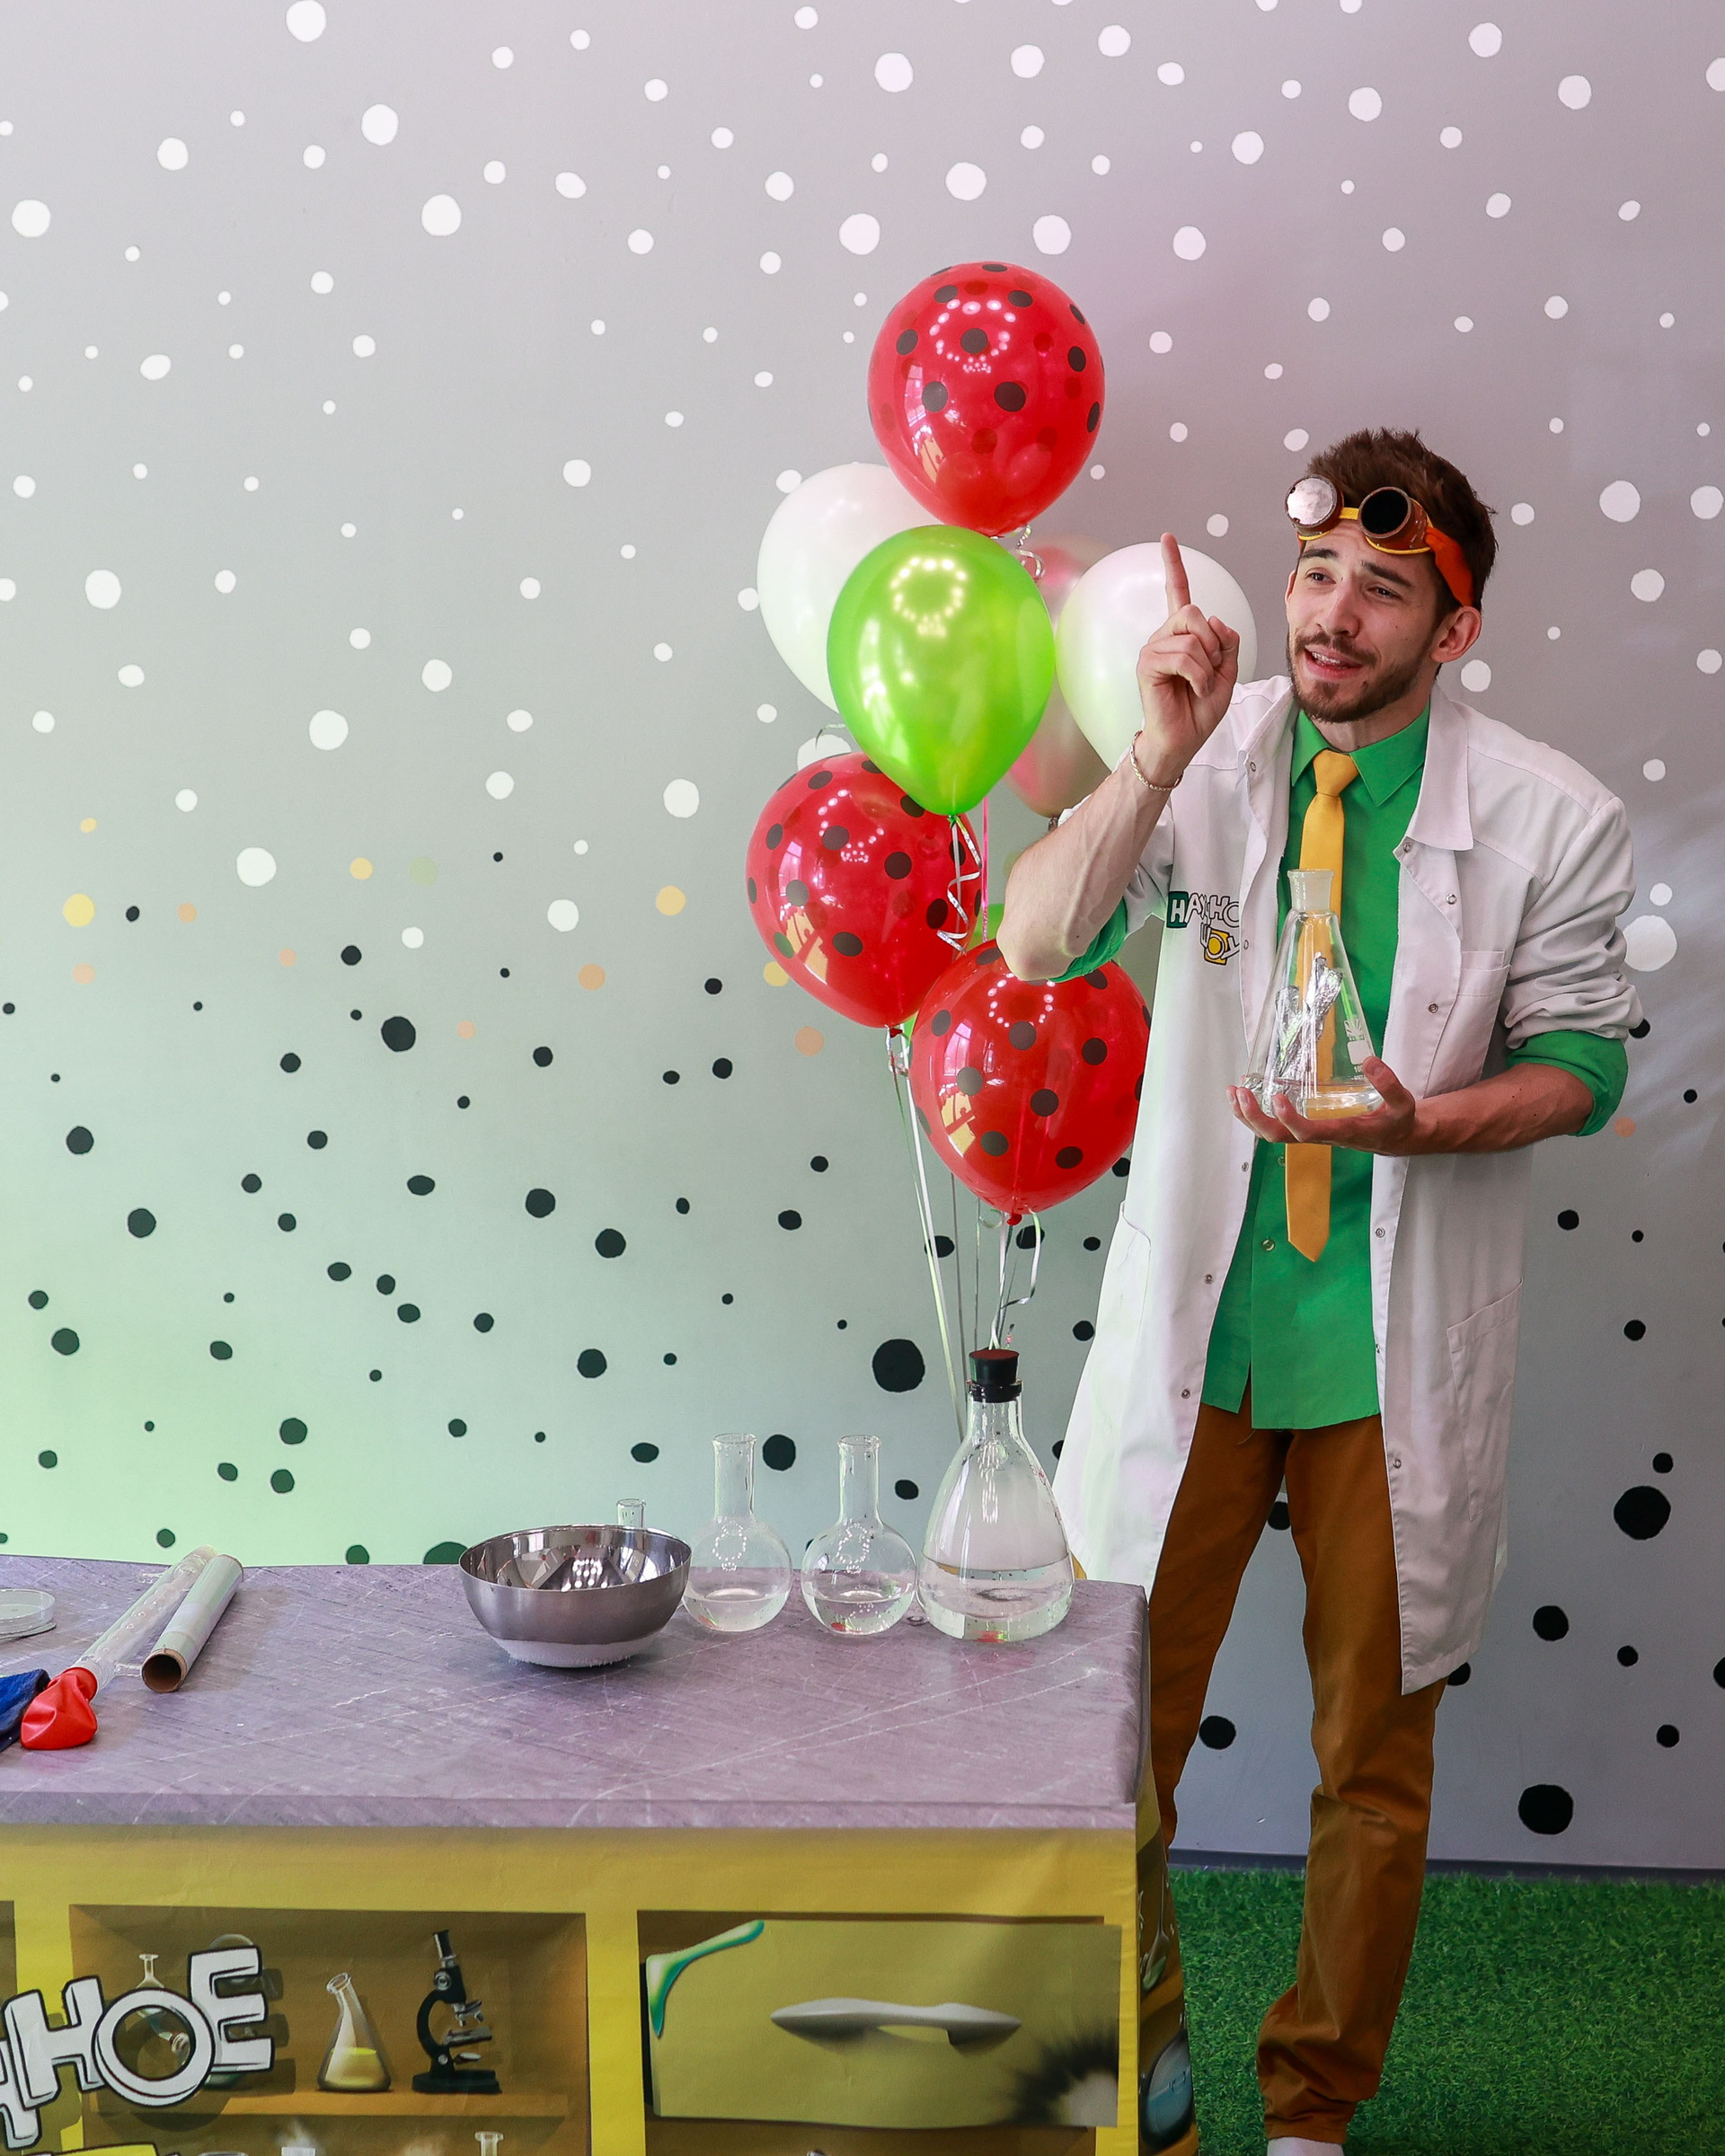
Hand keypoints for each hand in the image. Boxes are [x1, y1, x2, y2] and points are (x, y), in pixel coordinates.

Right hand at [1134, 533, 1241, 784]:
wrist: (1182, 740)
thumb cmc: (1199, 709)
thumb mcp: (1227, 672)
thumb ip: (1228, 642)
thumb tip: (1217, 622)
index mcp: (1182, 635)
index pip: (1177, 593)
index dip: (1173, 565)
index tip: (1168, 538)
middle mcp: (1164, 636)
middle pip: (1194, 612)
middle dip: (1213, 642)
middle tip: (1211, 669)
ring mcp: (1153, 649)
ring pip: (1192, 636)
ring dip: (1207, 664)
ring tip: (1199, 685)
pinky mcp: (1148, 664)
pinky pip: (1184, 656)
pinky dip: (1198, 676)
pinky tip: (1193, 690)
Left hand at [1226, 1057, 1424, 1155]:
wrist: (1395, 1138)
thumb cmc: (1396, 1121)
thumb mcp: (1402, 1103)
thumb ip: (1389, 1085)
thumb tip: (1370, 1062)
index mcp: (1341, 1131)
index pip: (1308, 1133)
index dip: (1290, 1119)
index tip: (1277, 1098)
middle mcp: (1320, 1135)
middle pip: (1279, 1137)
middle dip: (1256, 1118)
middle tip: (1241, 1094)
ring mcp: (1310, 1132)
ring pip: (1272, 1134)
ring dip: (1248, 1116)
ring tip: (1232, 1092)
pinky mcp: (1307, 1126)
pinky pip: (1276, 1125)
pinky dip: (1256, 1112)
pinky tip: (1244, 1095)